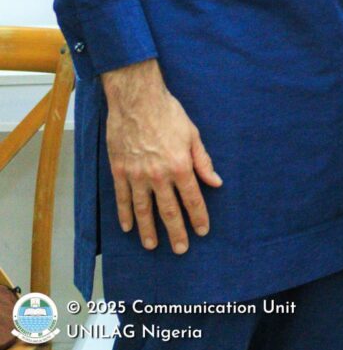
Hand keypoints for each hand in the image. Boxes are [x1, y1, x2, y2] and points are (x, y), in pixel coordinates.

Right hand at [101, 59, 222, 254]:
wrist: (137, 100)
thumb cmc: (169, 114)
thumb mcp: (193, 135)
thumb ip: (203, 161)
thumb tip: (216, 182)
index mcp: (180, 166)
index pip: (192, 199)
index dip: (198, 217)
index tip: (202, 231)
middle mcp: (159, 175)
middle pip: (169, 210)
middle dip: (176, 232)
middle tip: (181, 249)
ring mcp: (137, 175)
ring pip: (144, 209)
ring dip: (148, 230)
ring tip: (153, 245)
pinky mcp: (119, 171)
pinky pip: (122, 198)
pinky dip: (125, 214)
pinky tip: (128, 227)